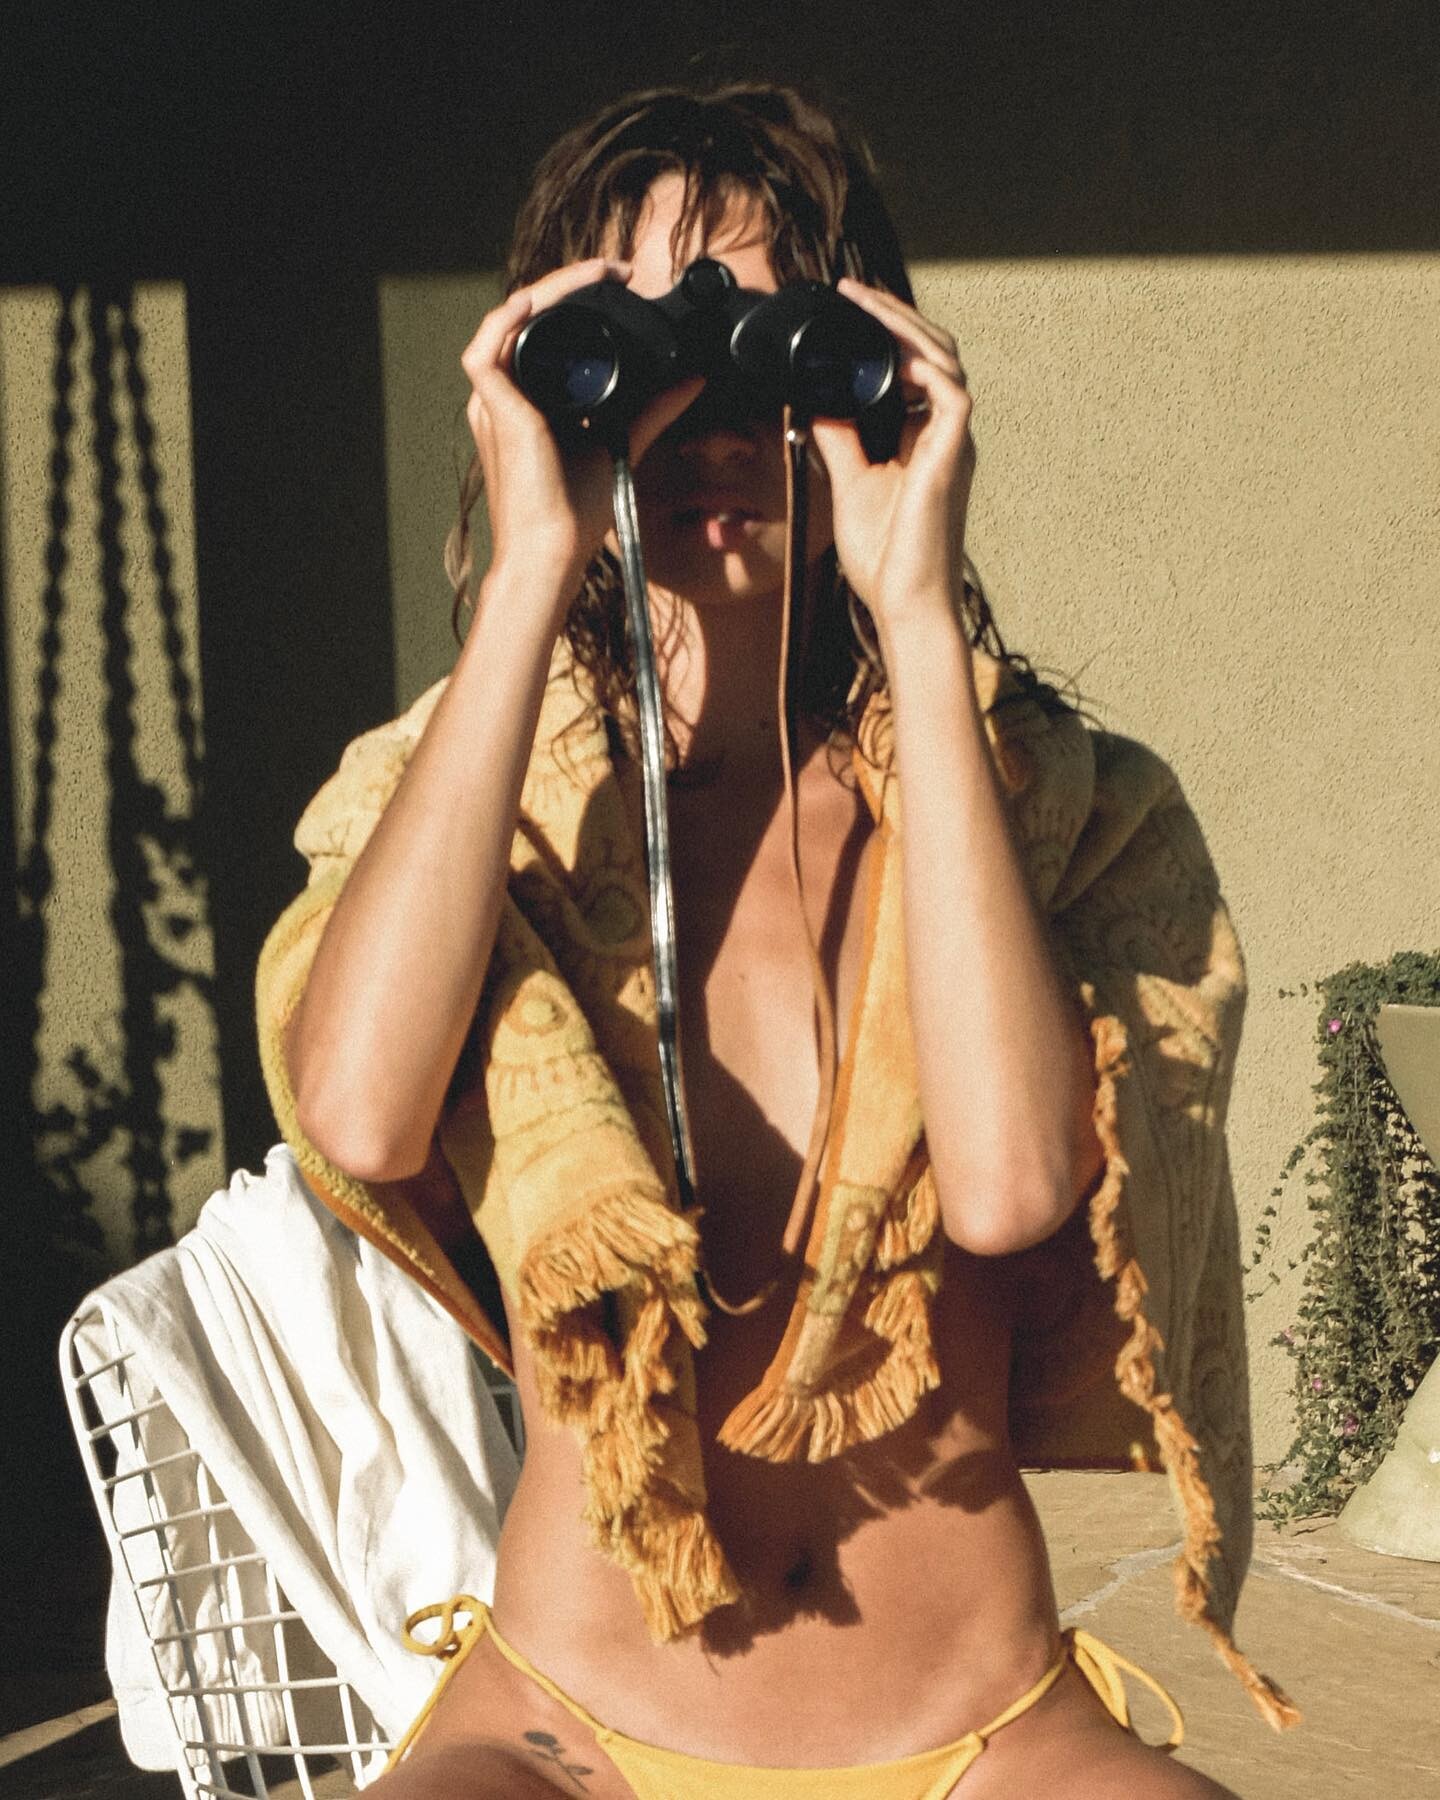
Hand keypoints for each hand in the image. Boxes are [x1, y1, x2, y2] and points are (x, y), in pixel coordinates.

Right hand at [462, 258, 703, 611]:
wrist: (555, 552)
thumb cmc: (577, 513)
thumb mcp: (623, 442)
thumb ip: (653, 409)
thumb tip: (691, 380)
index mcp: (528, 401)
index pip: (545, 331)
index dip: (575, 298)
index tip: (618, 281)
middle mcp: (505, 397)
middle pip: (527, 318)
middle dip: (566, 285)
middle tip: (612, 269)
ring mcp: (494, 404)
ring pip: (507, 323)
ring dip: (544, 291)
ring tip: (588, 274)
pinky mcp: (493, 413)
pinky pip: (484, 353)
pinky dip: (504, 323)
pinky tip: (532, 302)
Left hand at [808, 279, 974, 632]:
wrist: (904, 602)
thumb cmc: (884, 558)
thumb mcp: (848, 482)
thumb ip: (838, 438)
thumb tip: (816, 400)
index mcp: (923, 439)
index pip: (911, 367)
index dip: (886, 334)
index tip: (847, 310)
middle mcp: (944, 434)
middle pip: (931, 351)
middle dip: (894, 316)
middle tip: (852, 292)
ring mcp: (954, 443)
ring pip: (943, 359)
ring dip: (904, 326)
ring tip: (866, 303)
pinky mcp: (955, 455)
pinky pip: (951, 392)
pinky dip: (924, 365)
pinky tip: (893, 350)